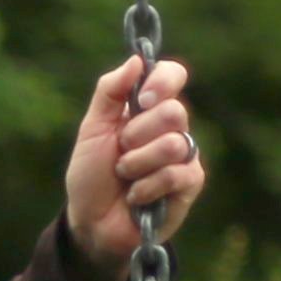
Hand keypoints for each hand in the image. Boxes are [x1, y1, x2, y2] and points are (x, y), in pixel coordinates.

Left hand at [63, 53, 203, 260]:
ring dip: (138, 163)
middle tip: (121, 151)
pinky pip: (177, 174)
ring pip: (175, 144)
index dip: (162, 82)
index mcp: (148, 107)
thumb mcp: (92, 128)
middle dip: (137, 135)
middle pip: (174, 111)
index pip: (173, 75)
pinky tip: (137, 197)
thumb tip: (137, 59)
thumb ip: (110, 91)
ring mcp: (184, 156)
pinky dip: (147, 187)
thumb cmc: (91, 174)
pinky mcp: (190, 185)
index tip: (141, 100)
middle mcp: (170, 127)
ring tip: (125, 176)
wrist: (90, 221)